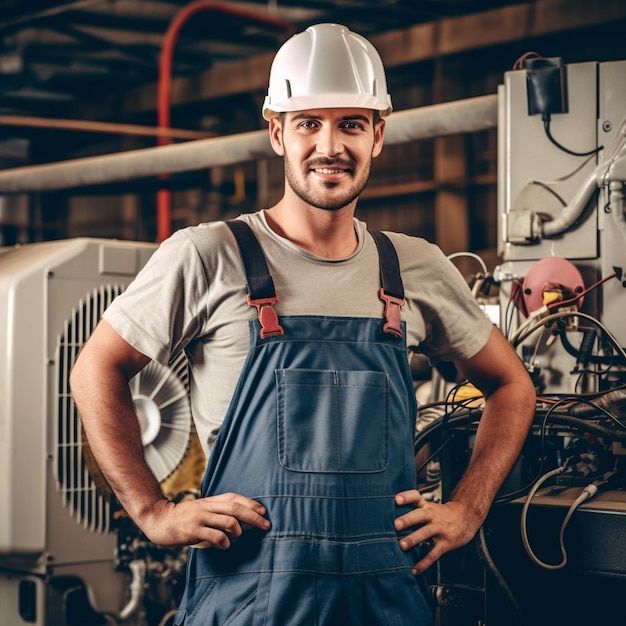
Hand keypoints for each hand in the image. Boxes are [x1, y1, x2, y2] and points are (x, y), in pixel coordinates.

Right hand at [139, 492, 270, 548]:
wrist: (159, 519)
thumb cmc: (183, 517)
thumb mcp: (201, 509)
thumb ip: (217, 512)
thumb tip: (240, 521)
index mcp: (210, 501)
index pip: (234, 498)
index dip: (251, 503)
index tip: (264, 511)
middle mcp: (207, 507)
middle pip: (236, 508)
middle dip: (254, 516)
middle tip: (266, 525)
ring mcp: (200, 518)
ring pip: (228, 520)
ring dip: (238, 530)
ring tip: (239, 537)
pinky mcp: (192, 530)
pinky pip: (214, 535)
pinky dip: (224, 541)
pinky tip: (225, 545)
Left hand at [394, 489, 477, 574]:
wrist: (466, 518)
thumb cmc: (441, 514)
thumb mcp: (429, 507)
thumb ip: (413, 510)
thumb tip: (388, 517)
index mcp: (427, 506)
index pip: (416, 497)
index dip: (407, 497)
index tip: (396, 500)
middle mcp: (432, 516)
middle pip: (420, 515)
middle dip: (408, 520)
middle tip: (396, 525)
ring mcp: (439, 529)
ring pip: (426, 533)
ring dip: (413, 539)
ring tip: (402, 545)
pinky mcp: (445, 543)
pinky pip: (433, 554)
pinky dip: (423, 563)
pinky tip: (414, 569)